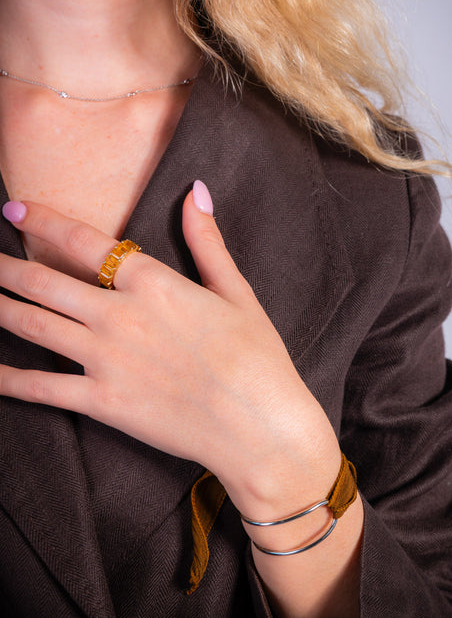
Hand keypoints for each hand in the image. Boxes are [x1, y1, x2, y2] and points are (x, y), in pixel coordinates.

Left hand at [0, 186, 339, 514]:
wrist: (260, 425)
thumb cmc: (256, 356)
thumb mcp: (236, 291)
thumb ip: (206, 241)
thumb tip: (195, 192)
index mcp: (152, 282)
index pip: (83, 241)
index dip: (42, 221)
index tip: (13, 208)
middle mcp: (118, 314)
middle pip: (44, 283)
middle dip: (6, 268)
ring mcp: (105, 360)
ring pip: (33, 326)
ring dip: (0, 309)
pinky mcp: (101, 402)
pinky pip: (42, 387)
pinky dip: (9, 378)